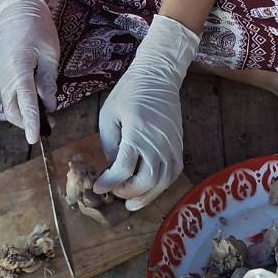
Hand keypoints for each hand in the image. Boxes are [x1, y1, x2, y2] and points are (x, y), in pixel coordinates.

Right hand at [0, 0, 60, 143]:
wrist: (17, 10)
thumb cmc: (39, 29)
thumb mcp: (50, 54)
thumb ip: (48, 82)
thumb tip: (50, 106)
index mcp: (19, 68)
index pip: (25, 102)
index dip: (30, 122)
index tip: (33, 139)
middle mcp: (2, 74)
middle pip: (11, 109)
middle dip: (26, 122)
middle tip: (48, 124)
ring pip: (8, 102)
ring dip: (22, 109)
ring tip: (43, 105)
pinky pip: (6, 91)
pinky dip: (17, 96)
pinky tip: (30, 87)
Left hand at [96, 15, 199, 210]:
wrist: (159, 75)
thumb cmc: (129, 92)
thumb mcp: (108, 114)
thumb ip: (109, 144)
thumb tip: (113, 168)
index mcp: (137, 132)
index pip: (123, 169)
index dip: (109, 183)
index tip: (98, 187)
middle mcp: (158, 142)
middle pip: (146, 181)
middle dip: (128, 192)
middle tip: (115, 193)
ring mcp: (172, 145)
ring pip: (163, 182)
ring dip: (147, 195)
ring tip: (132, 202)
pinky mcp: (179, 145)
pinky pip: (173, 173)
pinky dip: (162, 185)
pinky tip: (150, 188)